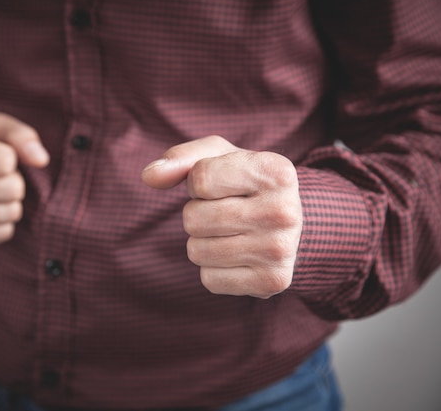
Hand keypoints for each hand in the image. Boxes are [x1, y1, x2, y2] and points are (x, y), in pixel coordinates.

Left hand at [142, 136, 301, 297]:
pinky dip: (213, 269)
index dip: (197, 184)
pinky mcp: (271, 281)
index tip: (219, 186)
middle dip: (197, 214)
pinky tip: (238, 256)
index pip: (200, 178)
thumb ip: (181, 159)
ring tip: (230, 233)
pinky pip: (209, 279)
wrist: (292, 225)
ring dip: (202, 242)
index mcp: (275, 172)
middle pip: (194, 218)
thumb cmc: (245, 183)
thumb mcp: (219, 158)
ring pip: (197, 251)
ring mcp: (280, 250)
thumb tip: (148, 175)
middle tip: (224, 213)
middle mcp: (285, 211)